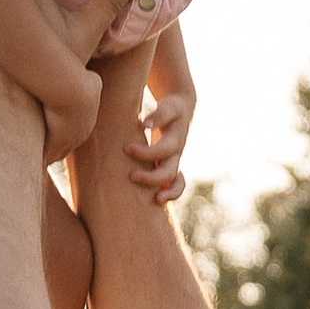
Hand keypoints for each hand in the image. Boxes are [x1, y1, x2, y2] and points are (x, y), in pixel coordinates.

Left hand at [125, 78, 193, 207]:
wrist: (183, 112)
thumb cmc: (171, 109)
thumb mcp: (168, 107)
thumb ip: (158, 115)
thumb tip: (145, 124)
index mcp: (175, 140)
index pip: (161, 151)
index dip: (144, 153)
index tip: (126, 148)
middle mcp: (176, 155)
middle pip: (168, 173)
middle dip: (151, 178)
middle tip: (131, 176)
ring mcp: (174, 163)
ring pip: (176, 184)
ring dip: (168, 193)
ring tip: (156, 200)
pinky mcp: (170, 166)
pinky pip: (174, 186)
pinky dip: (169, 193)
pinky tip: (155, 198)